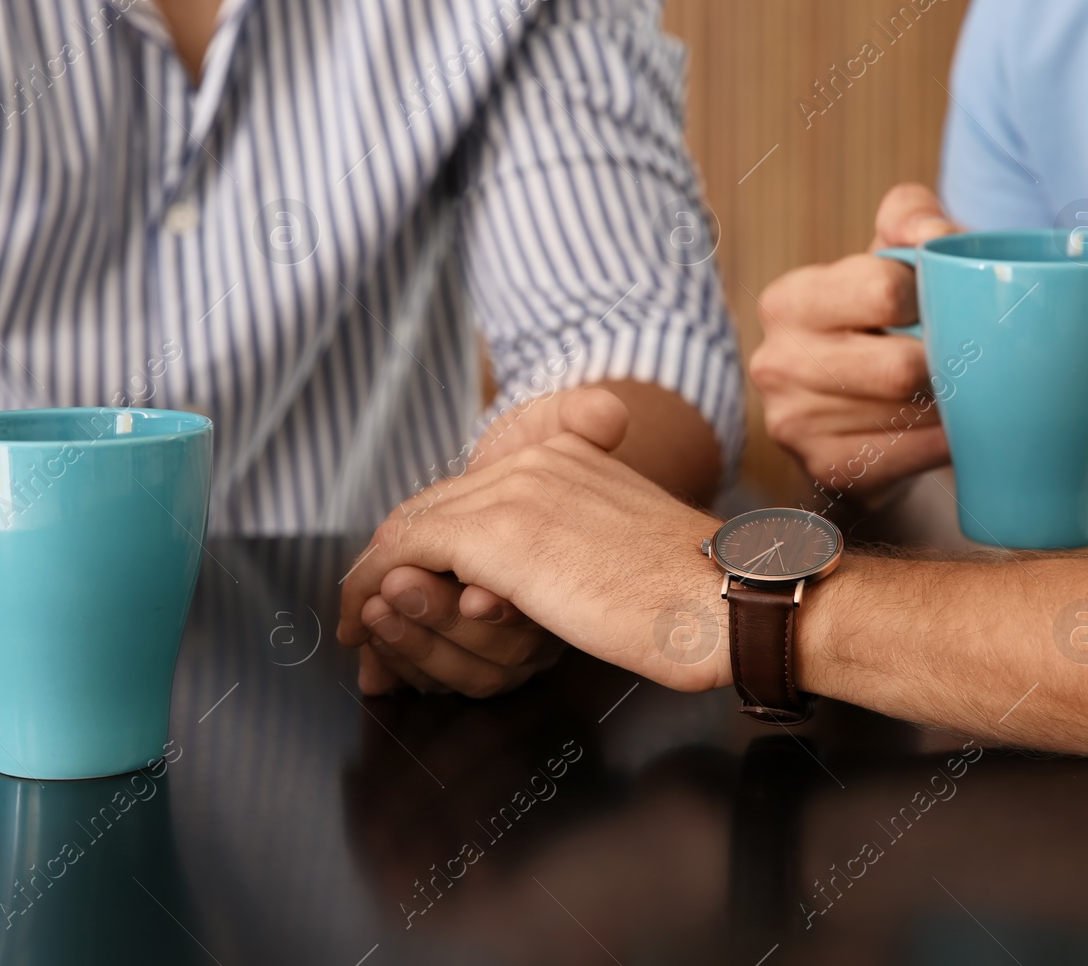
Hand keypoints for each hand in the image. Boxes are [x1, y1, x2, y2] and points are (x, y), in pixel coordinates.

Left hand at [341, 431, 727, 694]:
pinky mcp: (499, 536)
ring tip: (360, 629)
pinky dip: (378, 591)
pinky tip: (369, 627)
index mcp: (565, 459)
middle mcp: (533, 464)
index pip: (468, 496)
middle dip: (386, 568)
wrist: (728, 599)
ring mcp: (513, 494)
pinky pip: (409, 556)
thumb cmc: (692, 596)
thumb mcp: (623, 553)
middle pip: (429, 509)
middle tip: (359, 617)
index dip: (424, 546)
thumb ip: (568, 548)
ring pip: (411, 533)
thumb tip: (510, 586)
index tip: (401, 589)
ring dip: (376, 586)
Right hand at [748, 182, 960, 501]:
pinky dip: (943, 443)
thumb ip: (909, 218)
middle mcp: (776, 361)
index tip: (944, 302)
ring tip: (957, 390)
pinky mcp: (823, 467)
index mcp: (788, 300)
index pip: (882, 290)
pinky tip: (952, 429)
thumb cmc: (882, 320)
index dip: (934, 295)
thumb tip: (932, 234)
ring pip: (907, 414)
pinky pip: (907, 457)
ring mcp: (793, 422)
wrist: (854, 408)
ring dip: (948, 405)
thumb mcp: (888, 256)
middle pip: (900, 367)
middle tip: (965, 356)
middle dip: (946, 362)